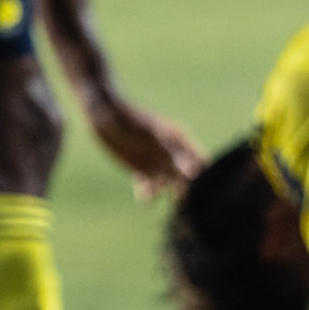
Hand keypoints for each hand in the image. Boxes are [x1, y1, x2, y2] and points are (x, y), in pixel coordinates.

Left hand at [87, 97, 205, 198]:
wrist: (105, 113)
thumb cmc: (132, 119)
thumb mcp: (155, 135)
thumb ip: (176, 152)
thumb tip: (195, 174)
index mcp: (180, 140)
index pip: (201, 161)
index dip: (203, 176)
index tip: (198, 188)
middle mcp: (171, 153)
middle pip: (186, 177)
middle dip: (185, 188)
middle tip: (178, 197)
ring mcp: (156, 162)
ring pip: (168, 184)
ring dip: (165, 192)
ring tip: (154, 194)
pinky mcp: (141, 170)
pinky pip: (149, 188)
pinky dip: (148, 194)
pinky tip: (143, 196)